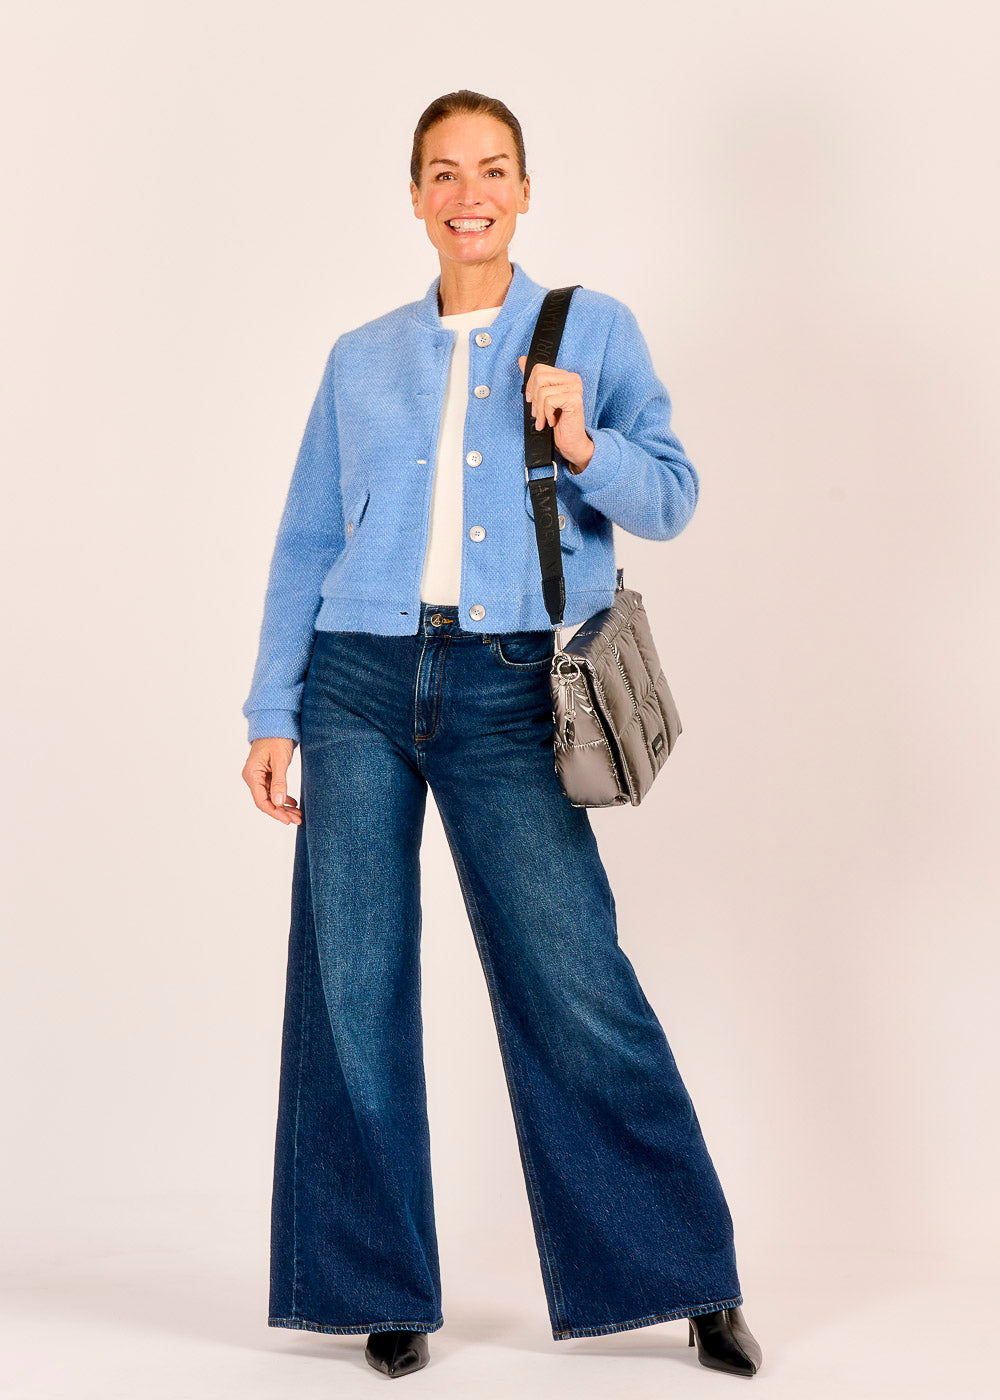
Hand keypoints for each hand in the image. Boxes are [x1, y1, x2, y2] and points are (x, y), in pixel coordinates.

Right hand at [243, 738, 301, 824]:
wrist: (275, 722)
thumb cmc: (277, 738)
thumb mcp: (280, 761)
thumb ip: (279, 782)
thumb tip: (279, 803)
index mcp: (252, 774)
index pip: (261, 801)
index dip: (275, 812)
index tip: (288, 820)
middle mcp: (252, 777)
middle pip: (265, 802)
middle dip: (281, 812)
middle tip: (298, 820)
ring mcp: (258, 776)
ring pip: (270, 797)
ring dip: (283, 806)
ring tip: (298, 814)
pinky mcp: (265, 773)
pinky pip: (272, 790)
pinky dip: (282, 797)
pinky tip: (293, 803)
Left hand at [518, 355, 594, 471]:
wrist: (570, 442)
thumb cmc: (558, 422)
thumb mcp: (541, 399)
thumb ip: (533, 379)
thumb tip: (522, 360)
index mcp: (565, 376)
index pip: (539, 369)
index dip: (530, 386)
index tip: (533, 401)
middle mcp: (573, 379)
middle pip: (539, 377)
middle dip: (534, 399)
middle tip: (538, 413)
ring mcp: (575, 388)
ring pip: (542, 391)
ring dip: (539, 411)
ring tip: (544, 420)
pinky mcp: (575, 399)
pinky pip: (549, 401)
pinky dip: (546, 414)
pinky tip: (552, 421)